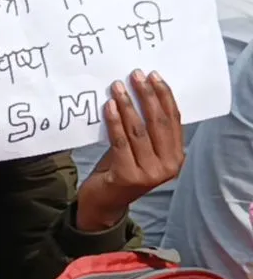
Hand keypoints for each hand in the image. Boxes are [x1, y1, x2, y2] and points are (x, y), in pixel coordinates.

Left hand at [76, 70, 183, 231]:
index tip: (154, 76)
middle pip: (157, 122)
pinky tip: (109, 107)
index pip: (172, 120)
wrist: (103, 203)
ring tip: (117, 87)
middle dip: (147, 95)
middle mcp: (168, 166)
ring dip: (128, 105)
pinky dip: (114, 122)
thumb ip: (144, 130)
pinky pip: (120, 142)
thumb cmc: (119, 171)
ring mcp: (149, 173)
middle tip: (136, 75)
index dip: (164, 96)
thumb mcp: (138, 150)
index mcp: (175, 157)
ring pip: (138, 130)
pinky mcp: (128, 176)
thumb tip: (139, 92)